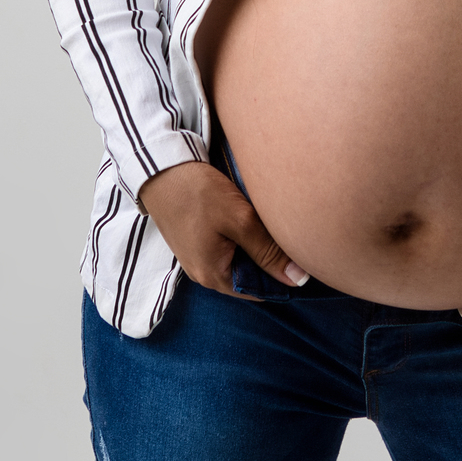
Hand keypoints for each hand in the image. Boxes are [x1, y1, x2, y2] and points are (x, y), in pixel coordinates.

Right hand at [138, 160, 308, 296]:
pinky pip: (226, 248)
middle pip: (249, 276)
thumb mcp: (240, 220)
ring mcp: (197, 258)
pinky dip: (240, 237)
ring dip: (254, 246)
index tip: (300, 255)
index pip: (259, 291)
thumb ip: (269, 252)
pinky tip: (247, 219)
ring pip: (239, 260)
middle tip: (285, 233)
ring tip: (266, 224)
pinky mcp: (195, 241)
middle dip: (268, 259)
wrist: (161, 169)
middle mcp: (203, 274)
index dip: (282, 276)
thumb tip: (299, 279)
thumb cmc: (199, 193)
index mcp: (213, 276)